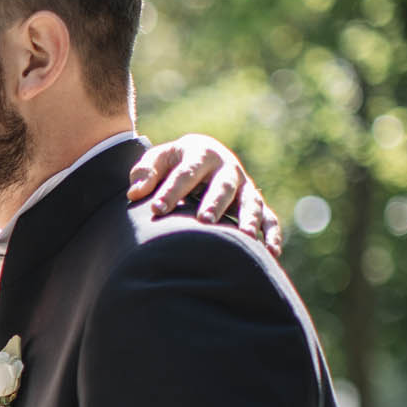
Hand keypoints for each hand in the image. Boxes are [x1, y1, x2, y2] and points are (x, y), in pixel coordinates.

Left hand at [127, 133, 283, 256]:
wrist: (199, 156)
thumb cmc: (172, 164)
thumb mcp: (157, 160)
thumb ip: (145, 173)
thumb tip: (135, 193)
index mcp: (200, 154)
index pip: (186, 172)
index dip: (171, 191)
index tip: (157, 210)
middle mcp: (226, 168)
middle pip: (222, 186)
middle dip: (214, 203)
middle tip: (204, 221)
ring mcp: (244, 185)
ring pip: (250, 201)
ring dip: (248, 218)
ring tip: (244, 237)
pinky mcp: (254, 202)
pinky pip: (269, 217)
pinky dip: (271, 233)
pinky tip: (271, 253)